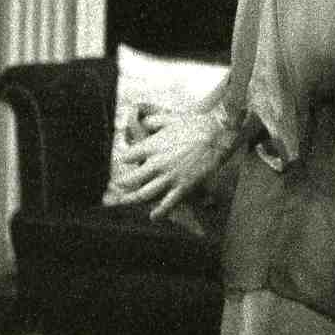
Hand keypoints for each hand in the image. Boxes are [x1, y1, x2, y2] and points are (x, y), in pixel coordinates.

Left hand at [106, 103, 235, 219]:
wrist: (216, 135)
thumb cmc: (193, 125)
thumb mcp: (169, 118)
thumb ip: (153, 121)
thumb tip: (143, 121)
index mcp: (151, 146)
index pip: (127, 157)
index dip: (124, 159)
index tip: (125, 160)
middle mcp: (157, 163)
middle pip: (131, 179)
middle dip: (122, 183)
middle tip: (118, 185)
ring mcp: (169, 177)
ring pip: (144, 194)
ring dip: (132, 199)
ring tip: (126, 201)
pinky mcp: (183, 186)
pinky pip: (168, 203)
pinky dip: (159, 212)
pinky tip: (153, 216)